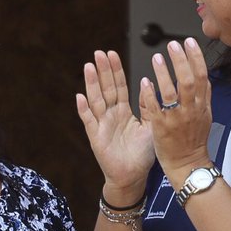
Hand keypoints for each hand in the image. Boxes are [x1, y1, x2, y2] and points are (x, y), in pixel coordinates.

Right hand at [76, 50, 154, 197]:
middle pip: (106, 88)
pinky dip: (84, 109)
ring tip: (89, 66)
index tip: (112, 53)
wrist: (132, 176)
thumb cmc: (141, 154)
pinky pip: (89, 121)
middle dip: (103, 70)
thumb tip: (149, 85)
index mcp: (123, 111)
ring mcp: (101, 124)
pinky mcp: (95, 137)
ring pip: (96, 99)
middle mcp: (110, 115)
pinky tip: (80, 97)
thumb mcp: (150, 127)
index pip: (119, 86)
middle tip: (99, 53)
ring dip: (91, 83)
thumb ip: (149, 107)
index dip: (115, 70)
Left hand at [139, 39, 212, 184]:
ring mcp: (176, 119)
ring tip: (157, 58)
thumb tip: (204, 74)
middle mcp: (191, 110)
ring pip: (172, 93)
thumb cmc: (193, 140)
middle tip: (173, 45)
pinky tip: (145, 82)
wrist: (187, 164)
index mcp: (201, 105)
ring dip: (164, 73)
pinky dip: (150, 95)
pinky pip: (155, 108)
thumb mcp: (205, 115)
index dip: (196, 57)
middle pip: (189, 81)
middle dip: (181, 60)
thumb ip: (204, 95)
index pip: (202, 76)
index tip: (189, 42)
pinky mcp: (161, 127)